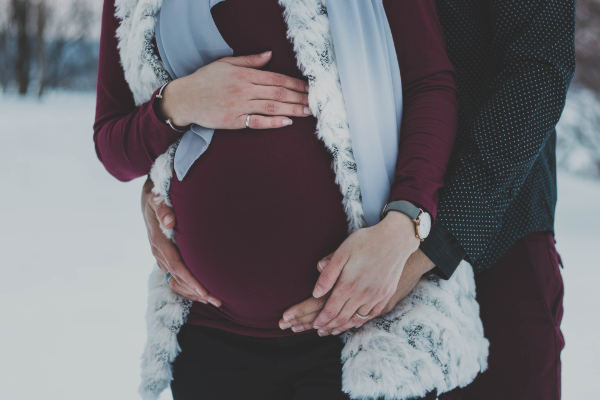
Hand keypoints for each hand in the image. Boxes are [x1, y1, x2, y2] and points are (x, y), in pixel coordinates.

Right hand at [141, 178, 221, 306]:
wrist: (150, 196)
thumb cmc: (158, 195)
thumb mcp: (157, 197)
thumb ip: (163, 209)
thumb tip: (169, 221)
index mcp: (159, 241)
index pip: (176, 266)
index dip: (190, 280)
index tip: (205, 291)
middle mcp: (158, 252)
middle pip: (178, 278)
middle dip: (197, 291)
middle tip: (218, 301)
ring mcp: (160, 257)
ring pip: (177, 281)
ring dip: (194, 293)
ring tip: (215, 301)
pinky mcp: (165, 258)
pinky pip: (175, 278)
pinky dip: (189, 287)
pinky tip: (203, 293)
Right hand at [158, 50, 312, 128]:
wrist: (185, 99)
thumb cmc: (206, 80)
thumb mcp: (226, 63)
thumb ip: (250, 60)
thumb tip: (270, 55)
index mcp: (244, 74)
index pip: (276, 79)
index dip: (295, 84)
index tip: (310, 87)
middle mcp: (244, 90)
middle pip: (278, 94)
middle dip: (299, 97)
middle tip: (316, 102)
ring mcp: (239, 107)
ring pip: (271, 108)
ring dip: (292, 110)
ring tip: (308, 112)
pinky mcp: (234, 122)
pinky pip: (257, 122)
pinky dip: (273, 123)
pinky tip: (287, 122)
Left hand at [301, 211, 420, 333]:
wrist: (396, 239)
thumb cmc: (366, 242)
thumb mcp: (342, 252)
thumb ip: (328, 274)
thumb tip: (315, 293)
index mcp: (348, 285)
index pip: (331, 310)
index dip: (321, 320)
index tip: (314, 325)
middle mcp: (362, 295)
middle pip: (342, 317)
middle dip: (329, 326)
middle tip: (320, 332)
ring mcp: (376, 297)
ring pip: (357, 319)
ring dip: (344, 326)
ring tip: (334, 330)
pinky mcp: (386, 295)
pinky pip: (371, 315)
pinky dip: (360, 321)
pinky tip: (355, 322)